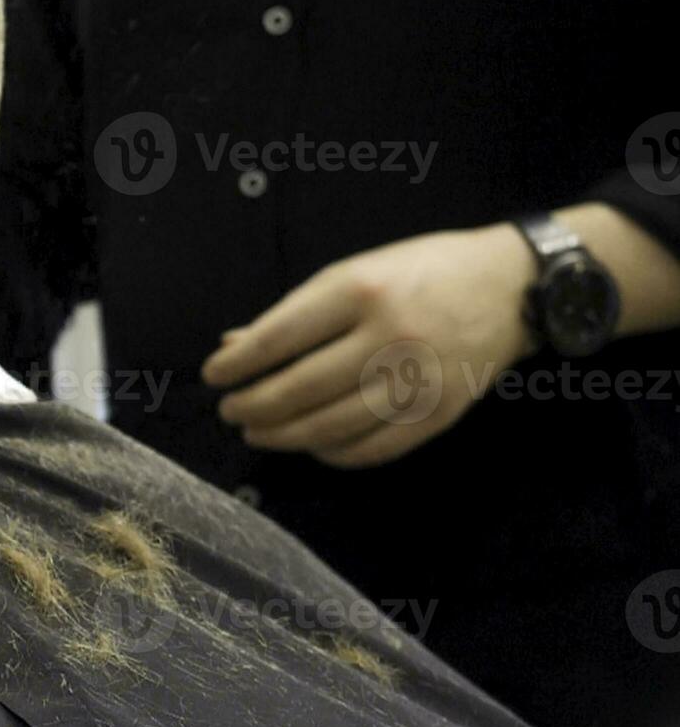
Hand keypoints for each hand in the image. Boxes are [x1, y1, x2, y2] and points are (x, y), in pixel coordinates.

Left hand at [202, 224, 537, 468]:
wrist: (512, 287)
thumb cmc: (422, 272)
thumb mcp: (355, 273)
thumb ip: (295, 313)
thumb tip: (233, 346)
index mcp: (360, 290)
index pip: (280, 337)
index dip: (239, 364)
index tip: (214, 376)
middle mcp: (388, 336)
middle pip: (301, 387)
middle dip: (254, 405)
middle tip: (230, 410)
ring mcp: (417, 379)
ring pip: (331, 425)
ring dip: (283, 435)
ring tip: (257, 431)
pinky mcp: (439, 414)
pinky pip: (371, 448)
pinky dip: (332, 453)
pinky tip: (310, 445)